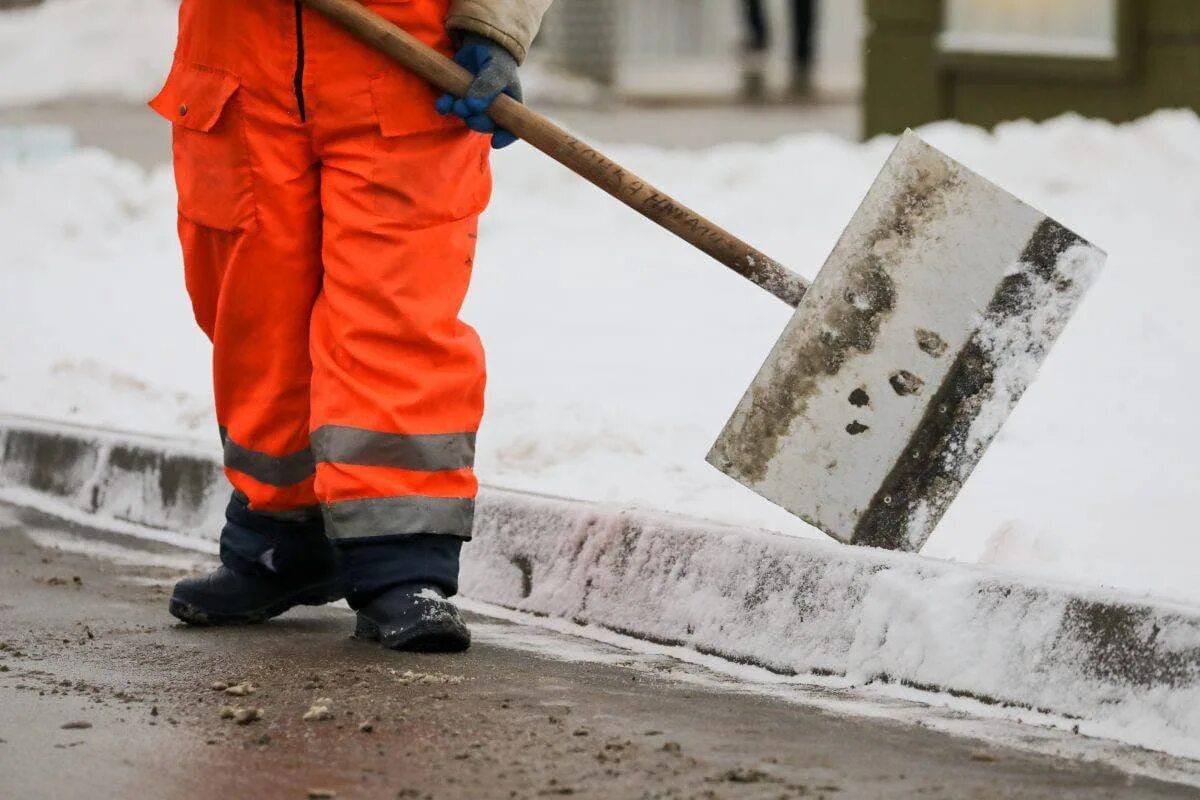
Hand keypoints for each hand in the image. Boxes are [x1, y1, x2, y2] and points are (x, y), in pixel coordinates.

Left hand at [436, 34, 520, 148]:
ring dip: (459, 113)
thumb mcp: (496, 69)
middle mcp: (493, 109)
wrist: (479, 43)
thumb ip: (488, 86)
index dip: (505, 137)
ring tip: (455, 103)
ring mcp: (475, 104)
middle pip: (486, 125)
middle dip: (475, 120)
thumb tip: (473, 107)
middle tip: (466, 108)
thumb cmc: (495, 58)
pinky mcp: (459, 97)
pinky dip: (445, 107)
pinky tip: (442, 105)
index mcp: (510, 105)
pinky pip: (451, 109)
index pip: (512, 128)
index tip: (495, 142)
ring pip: (467, 118)